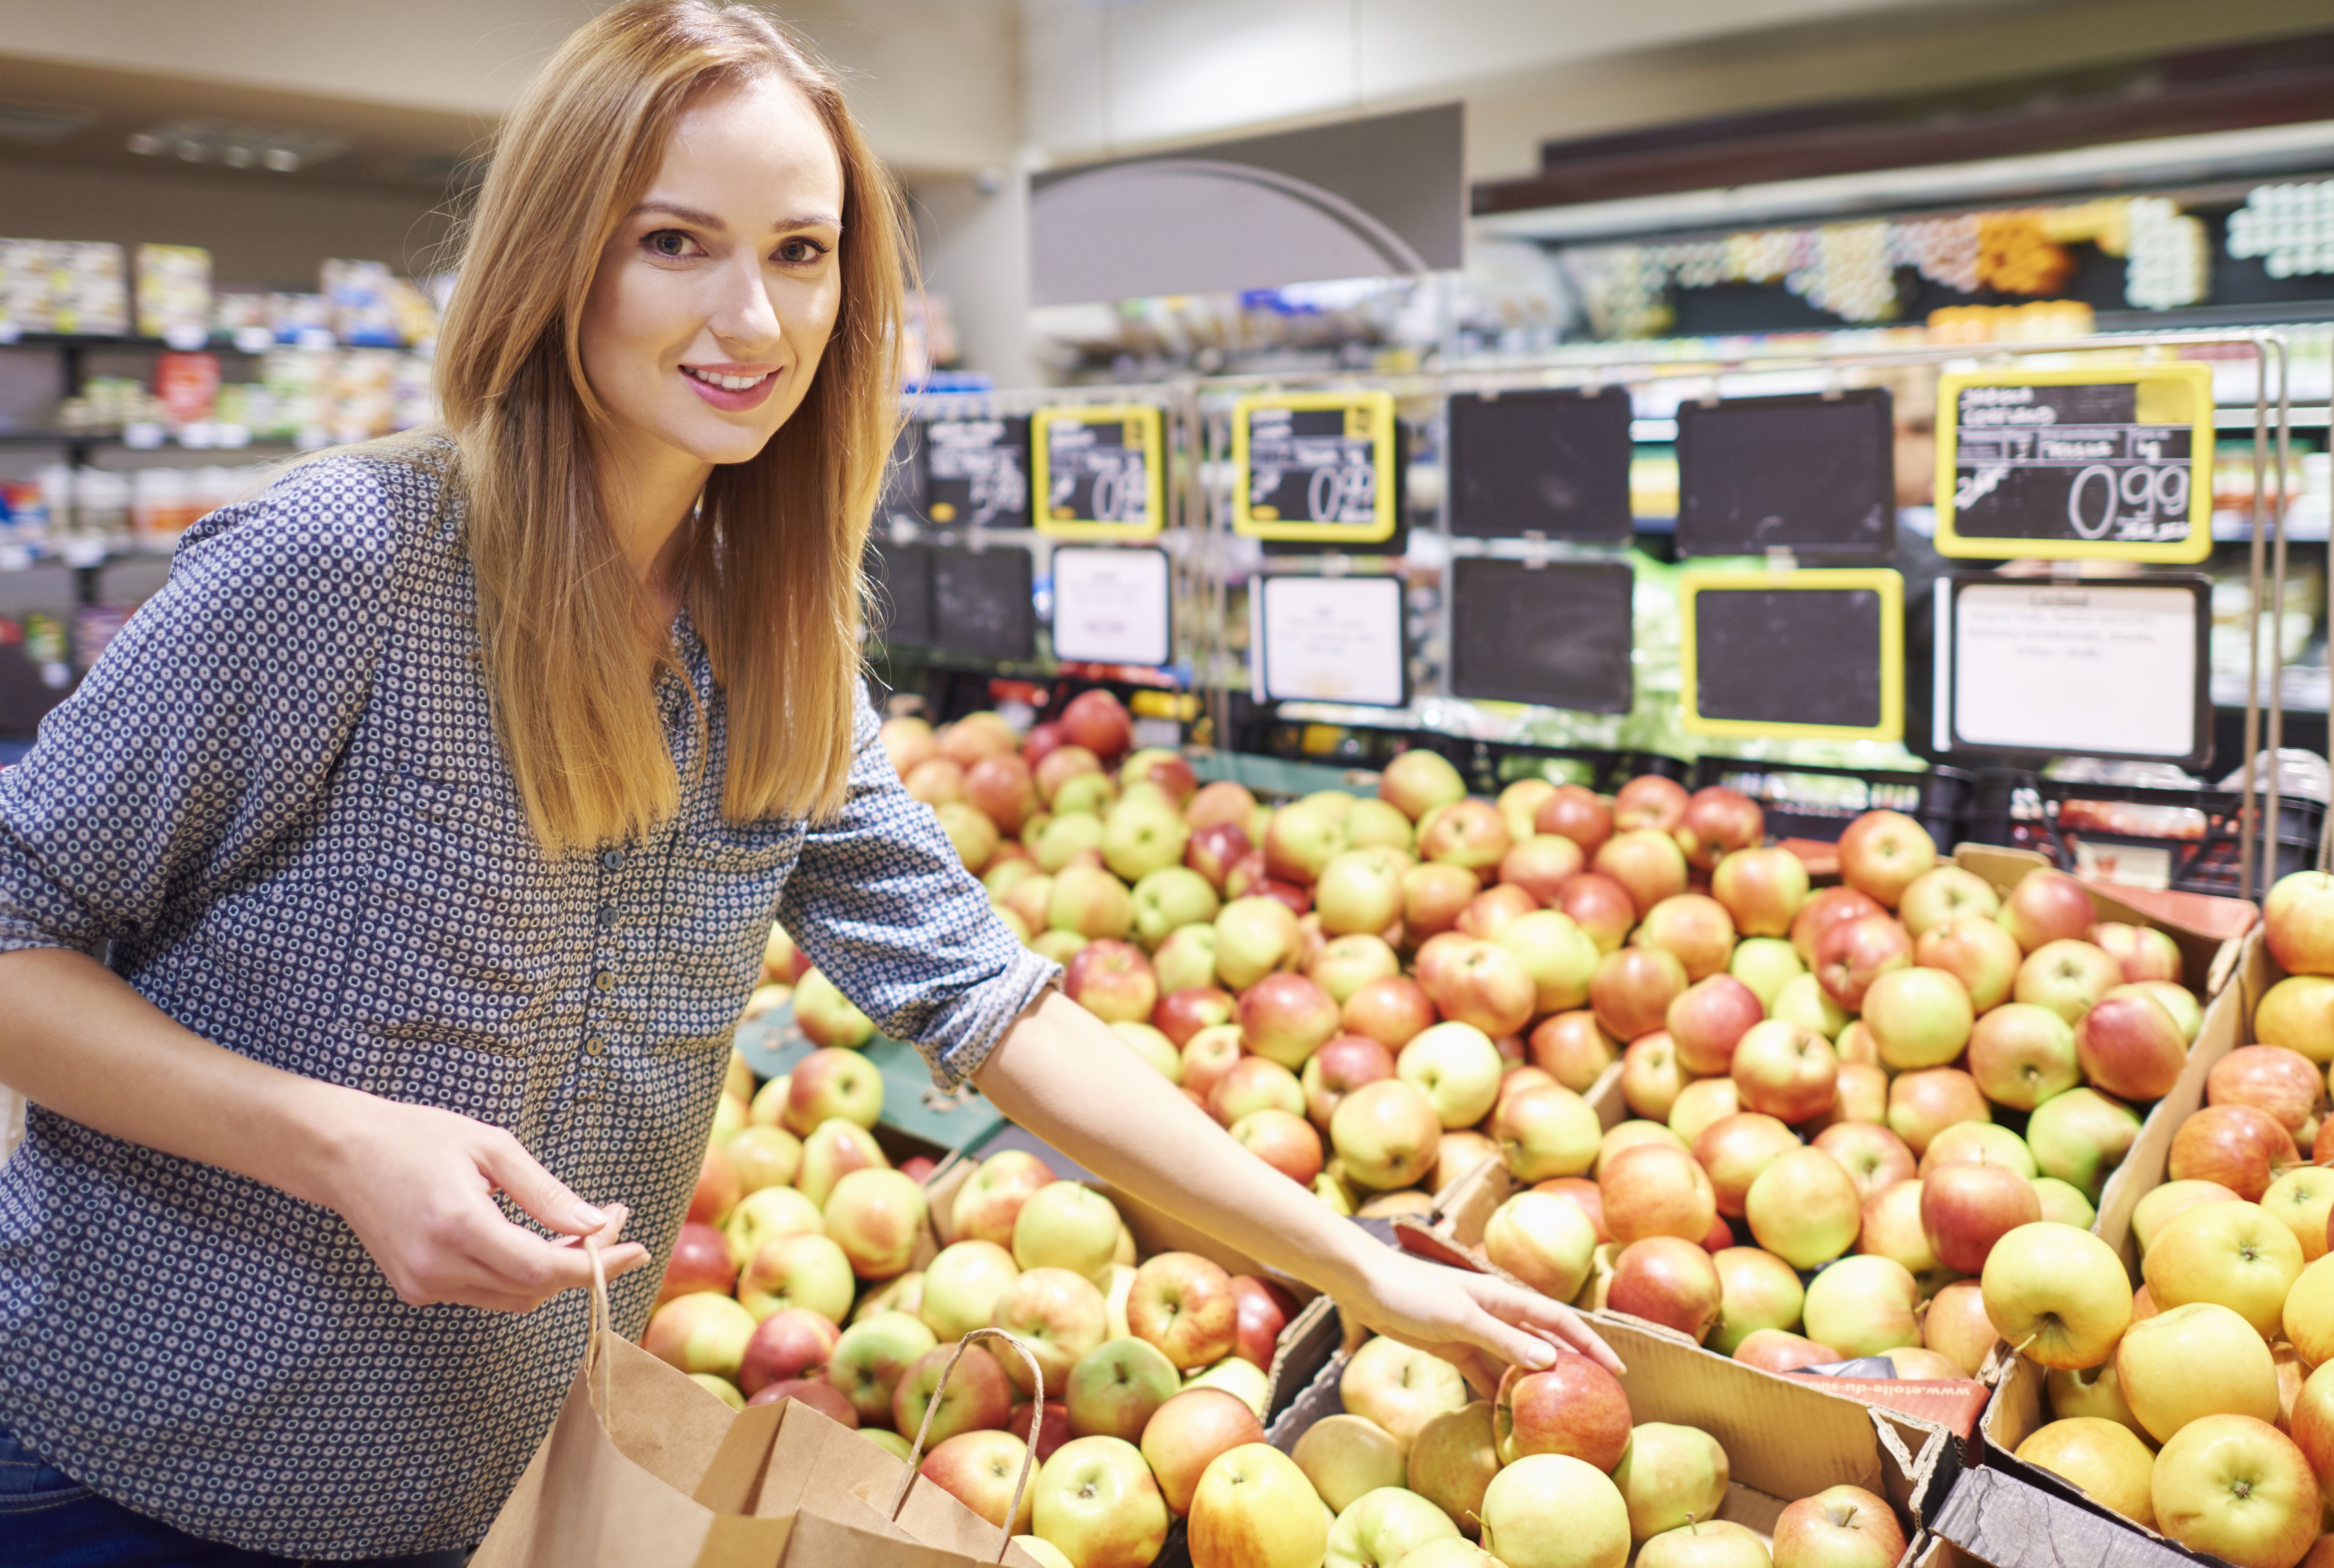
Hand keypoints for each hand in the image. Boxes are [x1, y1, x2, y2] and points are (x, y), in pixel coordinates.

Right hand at [310, 1092, 649, 1310]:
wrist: (343, 1155)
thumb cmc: (419, 1138)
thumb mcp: (492, 1148)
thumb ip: (546, 1192)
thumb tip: (597, 1223)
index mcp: (458, 1225)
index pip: (543, 1269)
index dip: (598, 1266)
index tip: (641, 1249)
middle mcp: (438, 1266)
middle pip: (534, 1289)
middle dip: (585, 1261)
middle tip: (613, 1220)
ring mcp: (423, 1285)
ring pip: (513, 1298)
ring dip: (555, 1272)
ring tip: (581, 1230)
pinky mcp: (416, 1290)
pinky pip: (485, 1294)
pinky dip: (519, 1275)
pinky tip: (533, 1241)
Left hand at [1332, 1244, 1624, 1398]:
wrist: (1365, 1285)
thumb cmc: (1412, 1292)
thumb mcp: (1461, 1318)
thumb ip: (1504, 1339)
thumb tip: (1550, 1361)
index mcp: (1504, 1298)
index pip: (1558, 1321)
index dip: (1588, 1343)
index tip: (1616, 1368)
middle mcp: (1495, 1313)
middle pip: (1542, 1341)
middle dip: (1570, 1365)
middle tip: (1596, 1397)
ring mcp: (1475, 1331)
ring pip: (1515, 1360)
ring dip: (1533, 1382)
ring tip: (1558, 1411)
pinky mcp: (1454, 1346)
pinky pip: (1484, 1372)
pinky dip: (1497, 1391)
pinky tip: (1507, 1414)